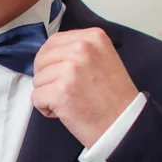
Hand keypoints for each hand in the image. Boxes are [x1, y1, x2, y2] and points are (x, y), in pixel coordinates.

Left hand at [32, 28, 138, 147]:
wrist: (124, 124)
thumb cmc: (113, 97)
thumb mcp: (103, 59)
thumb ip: (78, 51)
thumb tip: (49, 54)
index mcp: (93, 38)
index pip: (53, 42)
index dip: (50, 61)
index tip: (60, 74)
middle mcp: (82, 49)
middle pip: (42, 60)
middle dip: (47, 78)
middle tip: (66, 91)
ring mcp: (70, 70)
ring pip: (37, 80)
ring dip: (48, 94)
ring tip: (70, 101)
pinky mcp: (60, 92)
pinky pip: (36, 98)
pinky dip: (46, 109)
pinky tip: (64, 112)